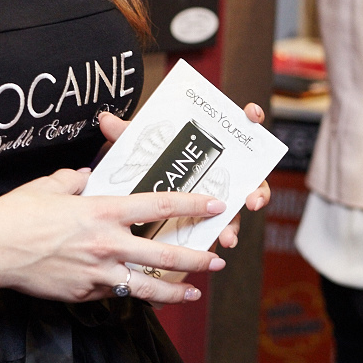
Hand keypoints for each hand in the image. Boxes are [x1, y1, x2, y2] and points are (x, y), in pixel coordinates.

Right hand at [0, 167, 223, 304]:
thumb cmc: (17, 213)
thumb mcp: (50, 186)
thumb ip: (74, 180)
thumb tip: (83, 177)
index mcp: (103, 210)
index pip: (159, 205)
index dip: (192, 205)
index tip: (216, 206)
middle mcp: (107, 243)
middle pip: (164, 254)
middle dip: (196, 259)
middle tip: (217, 261)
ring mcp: (97, 273)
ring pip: (147, 287)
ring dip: (175, 291)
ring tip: (194, 293)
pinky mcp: (83, 293)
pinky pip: (113, 294)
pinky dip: (129, 294)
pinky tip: (141, 296)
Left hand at [95, 101, 272, 249]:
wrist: (141, 195)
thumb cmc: (150, 161)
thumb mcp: (140, 148)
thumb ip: (128, 135)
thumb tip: (106, 120)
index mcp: (211, 145)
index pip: (238, 126)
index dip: (250, 118)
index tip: (252, 116)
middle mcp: (223, 169)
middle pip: (250, 175)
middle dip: (256, 188)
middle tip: (251, 199)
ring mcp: (221, 195)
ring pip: (238, 208)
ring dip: (238, 222)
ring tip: (229, 237)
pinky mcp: (212, 219)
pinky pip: (222, 227)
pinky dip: (222, 236)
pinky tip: (217, 246)